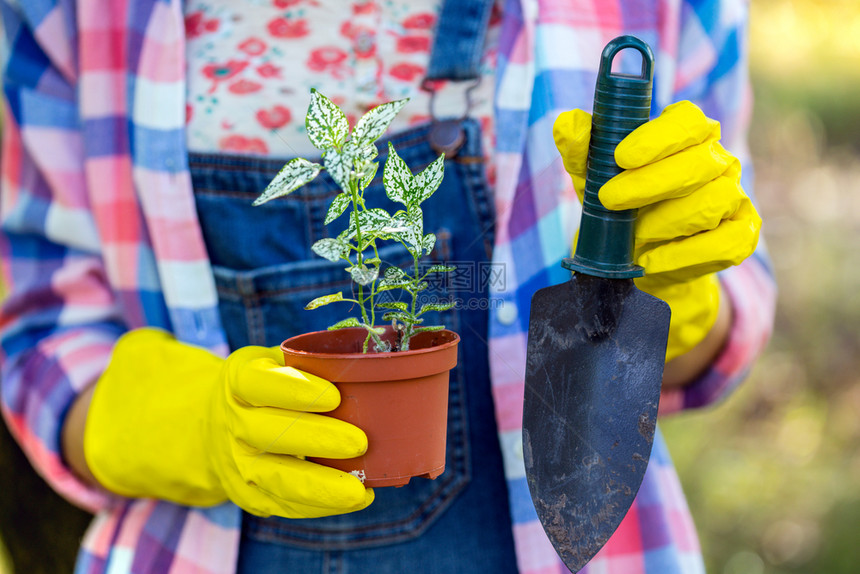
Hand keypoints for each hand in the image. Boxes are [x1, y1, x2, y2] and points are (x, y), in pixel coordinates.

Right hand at [83, 328, 372, 517]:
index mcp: (239, 379)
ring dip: (320, 486)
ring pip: (275, 478)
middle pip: (270, 433)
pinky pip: (284, 504)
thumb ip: (312, 362)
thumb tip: (368, 367)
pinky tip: (355, 498)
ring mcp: (236, 462)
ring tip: (359, 490)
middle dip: (318, 440)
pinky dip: (321, 505)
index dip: (296, 390)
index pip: (260, 382)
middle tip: (360, 442)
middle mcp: (232, 421)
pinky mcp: (248, 494)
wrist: (218, 426)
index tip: (334, 396)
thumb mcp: (277, 362)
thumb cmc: (268, 387)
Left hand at [553, 101, 760, 360]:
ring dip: (666, 221)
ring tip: (632, 236)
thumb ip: (581, 148)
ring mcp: (734, 197)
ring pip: (714, 200)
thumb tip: (569, 124)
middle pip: (700, 161)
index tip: (620, 157)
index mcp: (687, 135)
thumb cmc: (618, 206)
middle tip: (609, 200)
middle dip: (650, 183)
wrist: (639, 260)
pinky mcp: (741, 235)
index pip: (687, 120)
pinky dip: (684, 255)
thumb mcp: (592, 176)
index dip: (657, 138)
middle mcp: (718, 160)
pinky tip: (651, 261)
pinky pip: (726, 242)